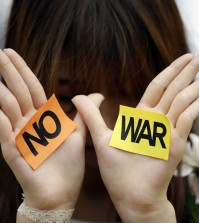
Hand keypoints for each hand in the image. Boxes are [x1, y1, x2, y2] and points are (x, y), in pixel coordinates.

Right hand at [0, 49, 84, 209]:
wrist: (61, 193)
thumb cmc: (68, 165)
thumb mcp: (78, 134)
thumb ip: (84, 113)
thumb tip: (97, 94)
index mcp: (44, 119)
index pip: (32, 89)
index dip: (23, 71)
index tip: (12, 53)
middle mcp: (29, 124)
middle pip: (19, 93)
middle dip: (10, 73)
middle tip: (1, 52)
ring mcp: (19, 137)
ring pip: (9, 108)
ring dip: (2, 91)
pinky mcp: (14, 152)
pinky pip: (5, 132)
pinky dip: (0, 120)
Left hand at [72, 54, 198, 221]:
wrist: (129, 195)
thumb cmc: (116, 170)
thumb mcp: (101, 138)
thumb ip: (91, 116)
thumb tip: (77, 97)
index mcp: (142, 117)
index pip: (157, 88)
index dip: (168, 73)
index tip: (181, 61)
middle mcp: (157, 122)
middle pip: (172, 90)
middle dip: (184, 73)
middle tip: (196, 56)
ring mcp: (168, 133)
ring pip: (181, 102)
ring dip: (192, 86)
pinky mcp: (174, 146)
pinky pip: (186, 121)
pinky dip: (193, 108)